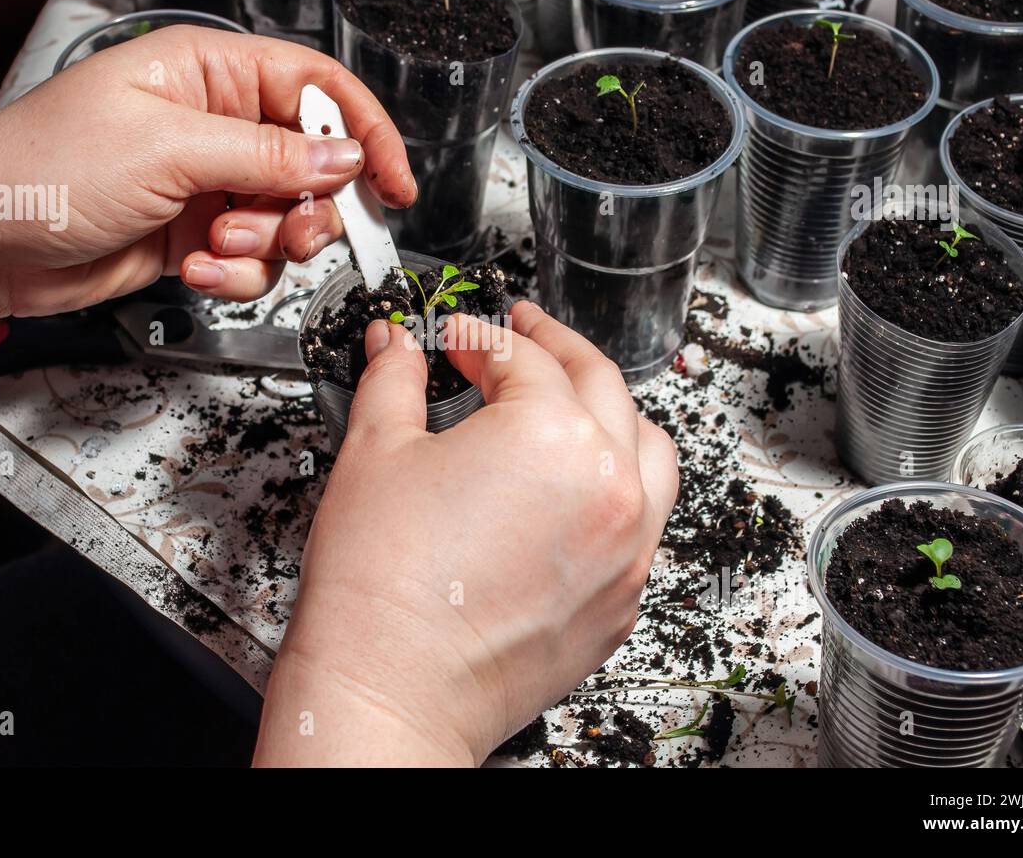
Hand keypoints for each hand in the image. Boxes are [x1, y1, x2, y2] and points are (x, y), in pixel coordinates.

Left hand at [0, 26, 415, 316]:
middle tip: (291, 228)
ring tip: (216, 246)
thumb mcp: (169, 149)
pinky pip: (252, 258)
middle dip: (309, 206)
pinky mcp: (194, 234)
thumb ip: (268, 154)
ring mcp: (206, 183)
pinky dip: (236, 272)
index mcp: (208, 73)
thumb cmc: (43, 169)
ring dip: (265, 245)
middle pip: (313, 163)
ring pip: (288, 219)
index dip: (364, 132)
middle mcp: (214, 125)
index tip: (394, 182)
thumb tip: (344, 157)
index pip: (316, 90)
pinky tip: (196, 268)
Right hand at [254, 302, 678, 765]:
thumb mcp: (374, 451)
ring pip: (647, 450)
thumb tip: (399, 347)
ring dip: (611, 409)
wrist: (390, 691)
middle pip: (599, 384)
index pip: (520, 356)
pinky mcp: (621, 600)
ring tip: (573, 397)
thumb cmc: (382, 591)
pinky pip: (642, 521)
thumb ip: (394, 379)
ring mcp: (626, 549)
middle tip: (519, 331)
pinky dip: (616, 487)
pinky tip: (577, 487)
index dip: (477, 334)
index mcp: (553, 435)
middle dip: (553, 347)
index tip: (453, 337)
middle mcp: (609, 487)